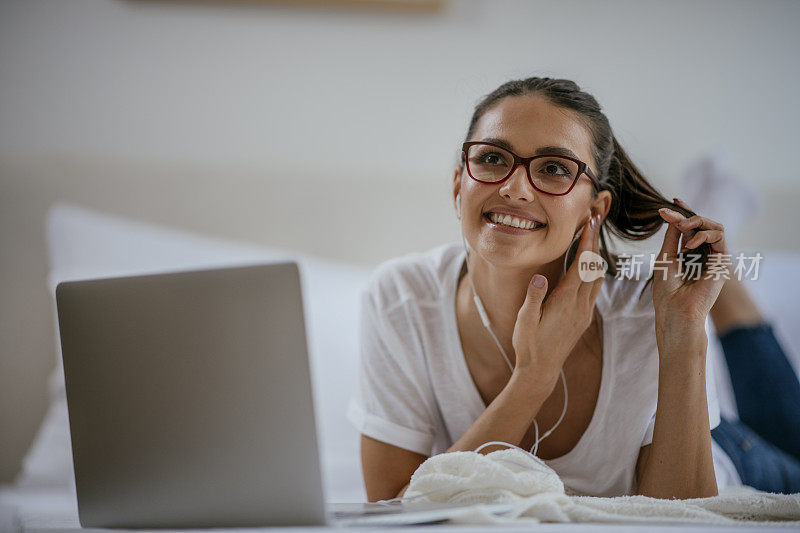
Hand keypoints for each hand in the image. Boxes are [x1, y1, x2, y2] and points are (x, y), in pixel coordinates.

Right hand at [511, 213, 604, 391]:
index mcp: (566, 302)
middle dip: (595, 242)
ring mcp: (584, 312)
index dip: (587, 242)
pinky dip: (593, 272)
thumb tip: (538, 277)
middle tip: (595, 220)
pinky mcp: (583, 318)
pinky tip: (588, 266)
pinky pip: (594, 289)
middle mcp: (580, 305)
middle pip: (593, 267)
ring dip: (596, 256)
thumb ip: (534, 298)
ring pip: (597, 278)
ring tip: (592, 238)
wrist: (541, 370)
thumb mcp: (525, 320)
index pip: (581, 265)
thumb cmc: (529, 345)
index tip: (590, 222)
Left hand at [653, 198, 729, 345]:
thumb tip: (675, 216)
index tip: (674, 200)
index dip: (685, 212)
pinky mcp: (722, 262)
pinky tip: (688, 244)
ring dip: (697, 221)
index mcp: (689, 254)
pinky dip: (703, 235)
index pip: (691, 228)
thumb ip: (673, 236)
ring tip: (682, 225)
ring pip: (714, 227)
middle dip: (687, 214)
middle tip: (670, 213)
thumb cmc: (667, 289)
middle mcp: (703, 254)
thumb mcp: (666, 257)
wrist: (676, 310)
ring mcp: (714, 258)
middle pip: (702, 224)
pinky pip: (719, 237)